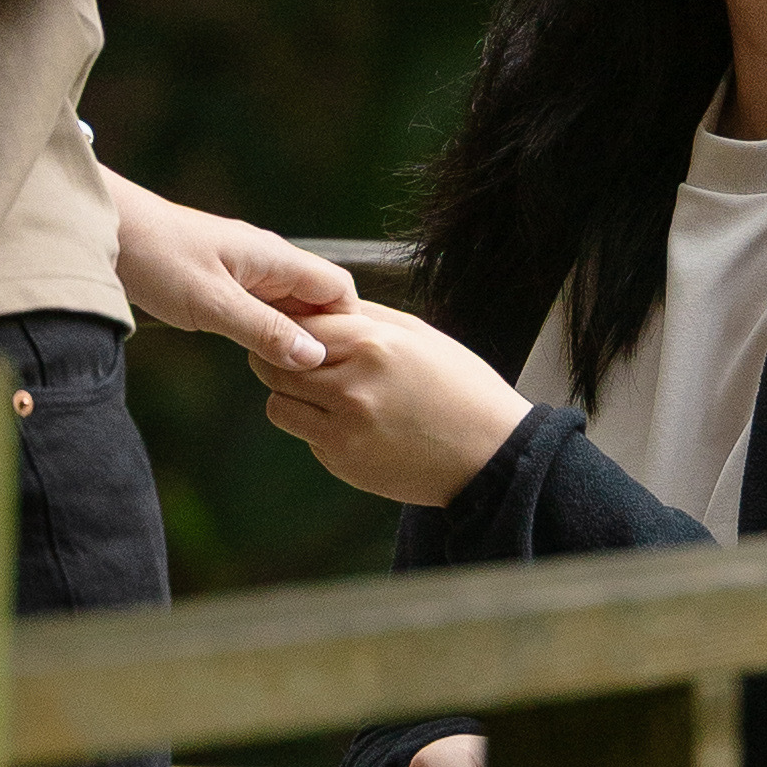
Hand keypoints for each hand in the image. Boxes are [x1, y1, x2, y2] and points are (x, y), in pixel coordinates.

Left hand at [105, 177, 355, 372]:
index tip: (338, 363)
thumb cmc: (156, 256)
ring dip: (289, 337)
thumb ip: (264, 331)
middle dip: (320, 337)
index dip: (348, 326)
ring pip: (287, 307)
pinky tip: (252, 354)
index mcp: (275, 257)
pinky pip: (260, 308)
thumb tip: (315, 357)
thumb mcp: (213, 303)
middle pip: (317, 300)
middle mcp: (267, 260)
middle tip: (311, 379)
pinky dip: (264, 331)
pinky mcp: (223, 279)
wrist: (106, 228)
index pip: (338, 288)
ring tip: (284, 374)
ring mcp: (245, 269)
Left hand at [260, 302, 529, 506]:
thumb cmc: (463, 390)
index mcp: (374, 345)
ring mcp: (343, 429)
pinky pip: (304, 436)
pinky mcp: (341, 462)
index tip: (293, 329)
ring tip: (325, 395)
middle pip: (274, 365)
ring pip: (277, 404)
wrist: (492, 455)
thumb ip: (366, 318)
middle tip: (299, 361)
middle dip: (279, 360)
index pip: (299, 325)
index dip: (290, 326)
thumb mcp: (421, 335)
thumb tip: (318, 305)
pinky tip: (354, 424)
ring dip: (291, 396)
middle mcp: (352, 386)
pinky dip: (316, 428)